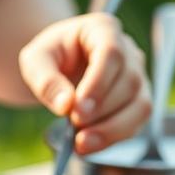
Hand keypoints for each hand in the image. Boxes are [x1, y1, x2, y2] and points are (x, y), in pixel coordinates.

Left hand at [19, 13, 148, 154]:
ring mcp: (138, 77)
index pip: (111, 53)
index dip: (98, 84)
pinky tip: (90, 145)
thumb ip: (45, 79)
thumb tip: (66, 105)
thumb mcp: (35, 61)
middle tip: (73, 128)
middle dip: (101, 111)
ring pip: (140, 106)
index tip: (78, 111)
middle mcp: (128, 51)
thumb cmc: (50, 58)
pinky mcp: (138, 101)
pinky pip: (136, 123)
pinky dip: (114, 138)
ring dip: (111, 130)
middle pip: (128, 82)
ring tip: (81, 143)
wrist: (61, 66)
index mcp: (103, 29)